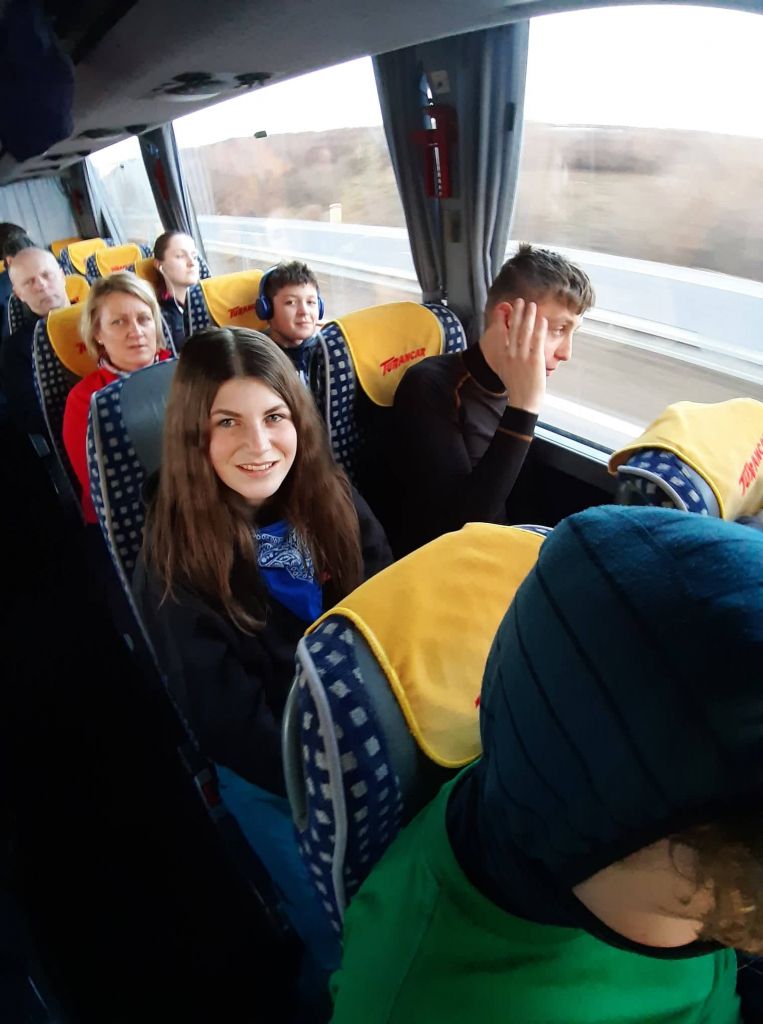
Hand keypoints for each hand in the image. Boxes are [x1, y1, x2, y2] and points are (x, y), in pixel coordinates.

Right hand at [479, 299, 547, 414]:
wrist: (523, 401)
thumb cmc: (516, 387)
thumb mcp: (505, 369)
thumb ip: (506, 355)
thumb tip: (508, 344)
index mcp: (503, 355)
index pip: (501, 332)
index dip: (505, 318)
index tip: (507, 307)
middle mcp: (511, 354)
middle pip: (514, 328)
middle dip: (517, 312)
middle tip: (520, 301)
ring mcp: (523, 356)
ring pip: (525, 331)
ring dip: (529, 316)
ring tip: (532, 305)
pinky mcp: (535, 359)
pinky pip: (537, 341)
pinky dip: (539, 329)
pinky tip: (541, 320)